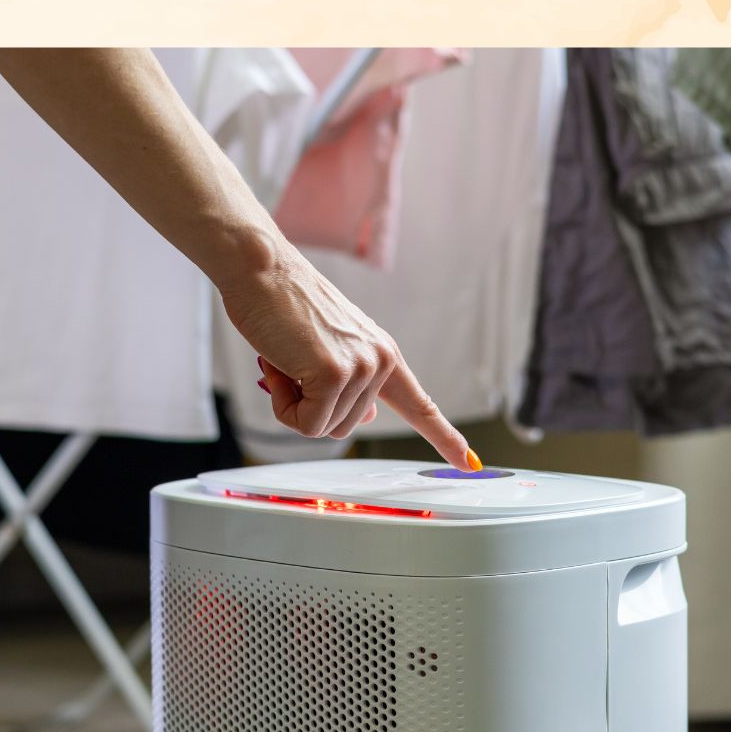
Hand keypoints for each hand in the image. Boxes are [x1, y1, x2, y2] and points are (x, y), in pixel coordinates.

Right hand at [218, 236, 475, 469]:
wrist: (261, 269)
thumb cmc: (283, 304)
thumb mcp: (330, 347)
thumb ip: (353, 382)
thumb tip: (371, 416)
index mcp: (383, 353)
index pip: (420, 405)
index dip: (444, 438)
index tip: (469, 462)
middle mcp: (380, 360)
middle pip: (345, 426)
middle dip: (308, 405)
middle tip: (291, 365)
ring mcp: (361, 367)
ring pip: (323, 427)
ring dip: (293, 404)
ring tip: (285, 359)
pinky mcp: (334, 373)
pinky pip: (306, 424)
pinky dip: (284, 407)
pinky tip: (279, 368)